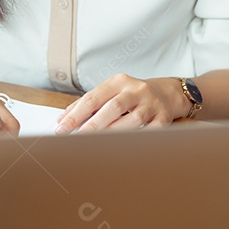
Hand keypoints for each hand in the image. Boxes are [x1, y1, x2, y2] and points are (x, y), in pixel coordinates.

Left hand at [54, 74, 184, 134]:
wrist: (167, 93)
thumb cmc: (131, 95)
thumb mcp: (110, 92)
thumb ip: (86, 104)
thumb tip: (61, 120)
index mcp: (118, 81)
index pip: (93, 98)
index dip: (76, 114)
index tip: (61, 128)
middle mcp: (136, 90)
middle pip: (113, 108)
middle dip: (93, 125)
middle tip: (77, 139)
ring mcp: (151, 104)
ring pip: (132, 121)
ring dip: (114, 133)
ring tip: (98, 144)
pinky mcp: (164, 118)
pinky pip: (151, 131)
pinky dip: (138, 139)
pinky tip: (125, 146)